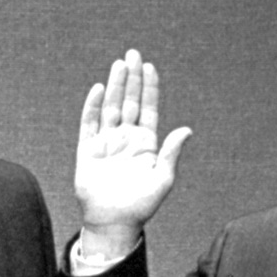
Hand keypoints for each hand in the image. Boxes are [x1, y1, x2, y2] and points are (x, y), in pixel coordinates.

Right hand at [73, 49, 191, 259]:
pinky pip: (89, 123)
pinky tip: (98, 89)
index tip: (149, 67)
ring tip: (119, 64)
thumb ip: (172, 153)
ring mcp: (107, 142)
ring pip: (111, 107)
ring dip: (115, 85)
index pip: (148, 108)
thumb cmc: (141, 205)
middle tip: (133, 54)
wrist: (114, 222)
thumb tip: (187, 129)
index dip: (149, 87)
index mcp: (146, 143)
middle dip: (131, 78)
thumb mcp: (163, 179)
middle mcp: (126, 138)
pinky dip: (93, 106)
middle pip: (129, 101)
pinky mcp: (88, 150)